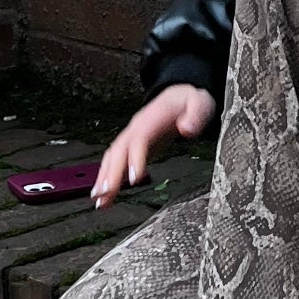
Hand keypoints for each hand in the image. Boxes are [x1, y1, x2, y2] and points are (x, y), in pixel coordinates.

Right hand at [92, 84, 215, 208]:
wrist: (177, 97)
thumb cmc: (188, 102)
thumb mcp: (199, 103)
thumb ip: (195, 116)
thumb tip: (187, 129)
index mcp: (151, 120)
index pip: (139, 139)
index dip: (135, 158)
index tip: (134, 178)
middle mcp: (136, 129)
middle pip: (119, 152)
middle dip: (110, 174)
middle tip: (105, 194)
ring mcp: (131, 138)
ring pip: (112, 159)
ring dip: (104, 179)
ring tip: (99, 201)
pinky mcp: (132, 147)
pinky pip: (116, 163)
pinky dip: (108, 179)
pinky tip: (105, 197)